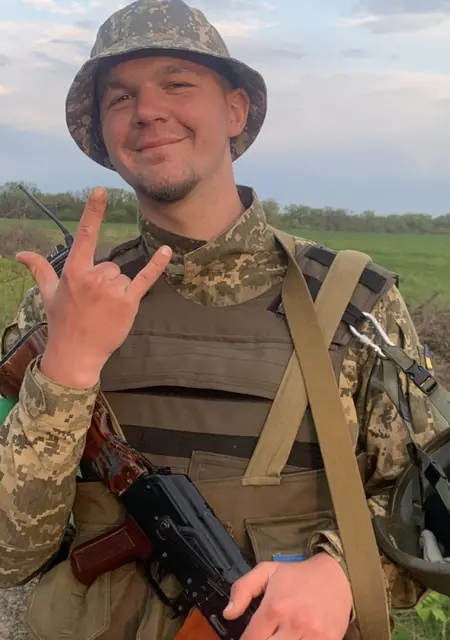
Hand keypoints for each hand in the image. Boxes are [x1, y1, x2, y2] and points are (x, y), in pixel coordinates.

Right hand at [16, 187, 171, 387]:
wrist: (76, 354)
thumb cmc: (62, 322)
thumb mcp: (49, 294)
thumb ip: (40, 269)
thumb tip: (20, 254)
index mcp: (74, 271)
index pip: (85, 235)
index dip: (94, 211)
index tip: (101, 190)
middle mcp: (94, 277)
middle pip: (110, 265)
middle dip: (105, 281)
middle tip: (94, 304)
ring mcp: (113, 290)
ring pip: (123, 277)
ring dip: (118, 291)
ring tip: (104, 310)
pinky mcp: (129, 302)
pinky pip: (146, 279)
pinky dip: (157, 266)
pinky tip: (166, 251)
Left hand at [223, 553, 352, 639]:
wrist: (336, 576)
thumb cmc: (298, 576)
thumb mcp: (267, 571)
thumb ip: (242, 589)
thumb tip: (228, 613)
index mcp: (275, 607)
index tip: (248, 637)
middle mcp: (293, 624)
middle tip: (264, 636)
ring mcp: (312, 636)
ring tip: (278, 637)